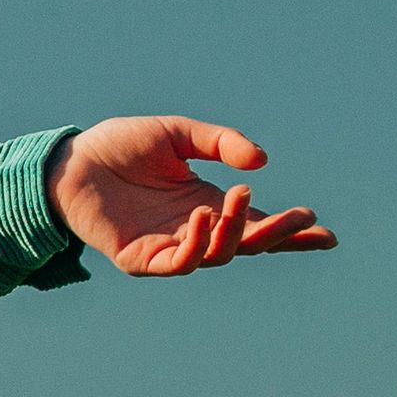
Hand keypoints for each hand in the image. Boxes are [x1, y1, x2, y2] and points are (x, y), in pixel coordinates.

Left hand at [51, 118, 339, 277]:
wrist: (69, 159)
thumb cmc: (121, 146)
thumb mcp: (178, 134)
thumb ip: (220, 143)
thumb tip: (261, 163)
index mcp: (210, 204)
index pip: (259, 225)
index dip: (293, 233)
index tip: (326, 235)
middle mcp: (195, 229)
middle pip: (248, 245)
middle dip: (278, 235)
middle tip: (301, 218)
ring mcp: (169, 247)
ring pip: (217, 255)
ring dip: (233, 232)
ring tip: (232, 199)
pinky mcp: (140, 259)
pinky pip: (176, 262)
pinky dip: (195, 244)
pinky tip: (200, 216)